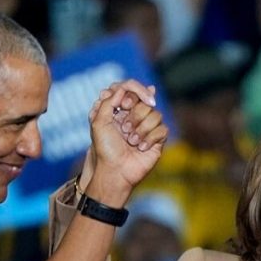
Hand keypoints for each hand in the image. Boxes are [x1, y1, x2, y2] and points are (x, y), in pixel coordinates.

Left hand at [85, 80, 167, 201]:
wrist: (115, 171)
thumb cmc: (105, 148)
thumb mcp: (98, 121)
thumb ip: (109, 100)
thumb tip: (124, 88)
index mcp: (119, 109)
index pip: (131, 88)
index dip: (132, 93)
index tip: (123, 106)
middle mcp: (134, 115)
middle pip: (145, 100)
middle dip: (134, 115)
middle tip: (124, 128)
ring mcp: (147, 127)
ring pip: (156, 114)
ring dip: (141, 129)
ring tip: (131, 141)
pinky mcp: (158, 139)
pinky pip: (162, 129)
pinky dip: (149, 139)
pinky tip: (141, 148)